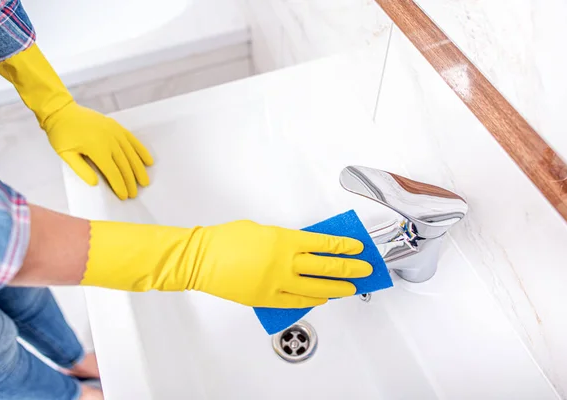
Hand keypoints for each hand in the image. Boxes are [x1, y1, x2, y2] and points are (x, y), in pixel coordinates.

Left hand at [44, 103, 153, 199]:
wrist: (61, 111)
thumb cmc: (61, 134)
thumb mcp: (65, 154)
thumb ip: (81, 170)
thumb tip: (95, 184)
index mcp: (97, 149)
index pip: (113, 172)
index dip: (120, 186)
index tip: (124, 196)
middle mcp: (110, 141)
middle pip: (125, 166)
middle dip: (131, 181)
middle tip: (134, 194)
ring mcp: (115, 132)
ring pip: (132, 155)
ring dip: (139, 170)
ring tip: (144, 182)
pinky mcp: (117, 127)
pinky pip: (133, 140)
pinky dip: (141, 151)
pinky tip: (148, 161)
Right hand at [188, 221, 372, 307]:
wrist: (201, 259)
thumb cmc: (226, 240)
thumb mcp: (261, 230)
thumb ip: (284, 239)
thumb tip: (300, 248)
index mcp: (285, 240)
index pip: (324, 244)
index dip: (344, 246)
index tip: (358, 248)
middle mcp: (286, 262)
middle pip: (327, 267)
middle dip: (350, 268)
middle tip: (365, 269)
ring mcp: (277, 283)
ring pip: (317, 287)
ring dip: (337, 288)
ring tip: (351, 288)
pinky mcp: (267, 298)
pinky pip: (297, 301)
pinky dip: (313, 299)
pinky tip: (324, 299)